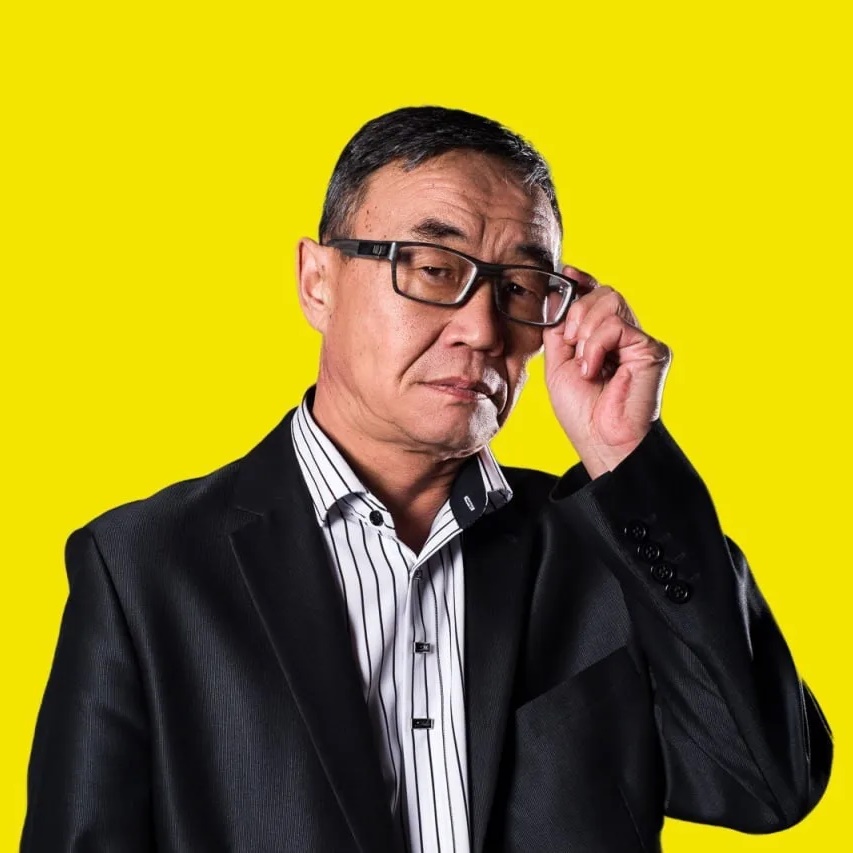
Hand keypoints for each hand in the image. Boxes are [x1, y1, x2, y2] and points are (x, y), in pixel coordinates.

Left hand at [542, 267, 670, 477]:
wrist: (599, 441)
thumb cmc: (583, 412)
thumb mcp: (558, 364)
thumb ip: (558, 330)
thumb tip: (555, 294)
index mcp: (605, 338)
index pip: (598, 295)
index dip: (582, 282)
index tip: (566, 274)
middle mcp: (626, 336)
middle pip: (604, 292)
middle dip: (578, 311)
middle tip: (570, 343)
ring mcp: (640, 341)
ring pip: (611, 300)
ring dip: (586, 329)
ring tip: (583, 362)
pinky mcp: (650, 349)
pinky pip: (617, 325)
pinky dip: (596, 345)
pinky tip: (593, 369)